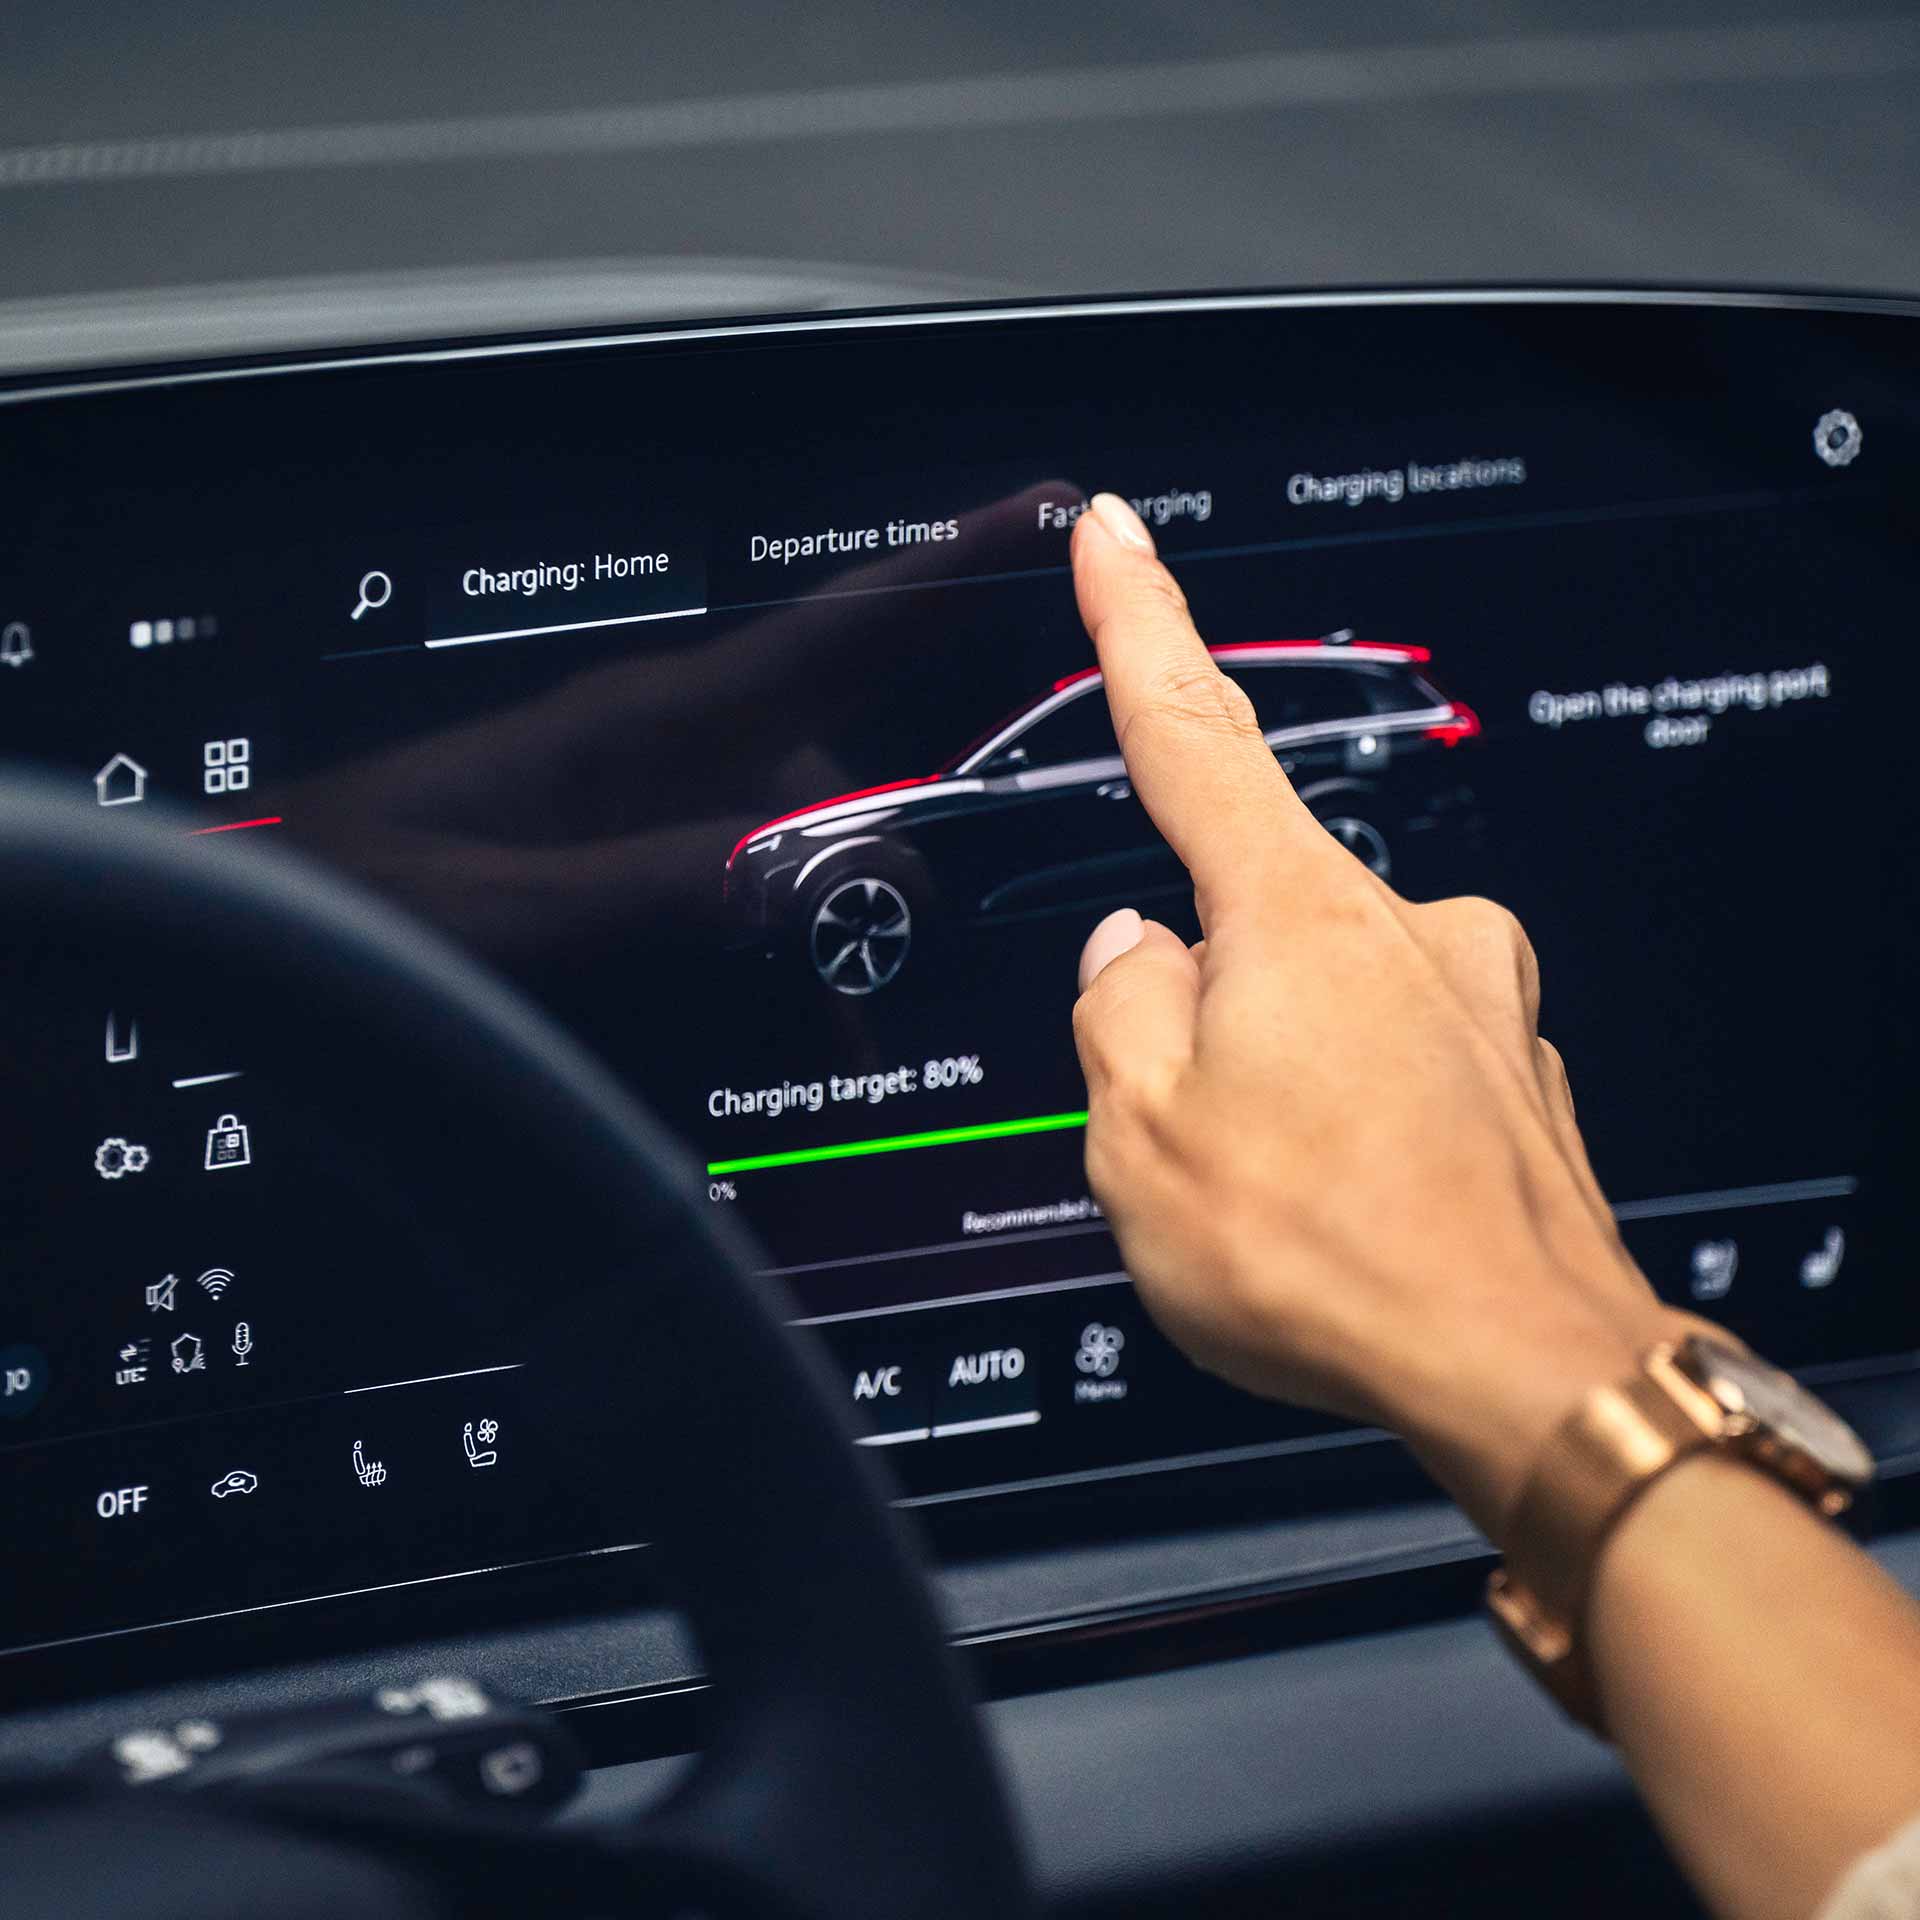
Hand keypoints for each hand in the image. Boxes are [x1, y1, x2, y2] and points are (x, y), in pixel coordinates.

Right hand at [1066, 493, 1685, 1536]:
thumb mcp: (1139, 1138)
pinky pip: (1387, 1061)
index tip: (1120, 537)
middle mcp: (1405, 928)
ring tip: (1284, 1200)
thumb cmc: (1340, 1263)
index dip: (1139, 623)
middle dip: (1195, 1009)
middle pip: (1242, 915)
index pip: (1193, 729)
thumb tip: (1130, 952)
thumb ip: (1113, 1007)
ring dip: (1273, 1079)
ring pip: (1314, 1002)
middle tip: (1202, 1144)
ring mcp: (1475, 998)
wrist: (1530, 1376)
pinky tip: (1345, 1205)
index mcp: (1296, 914)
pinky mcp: (1514, 1071)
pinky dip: (1346, 1118)